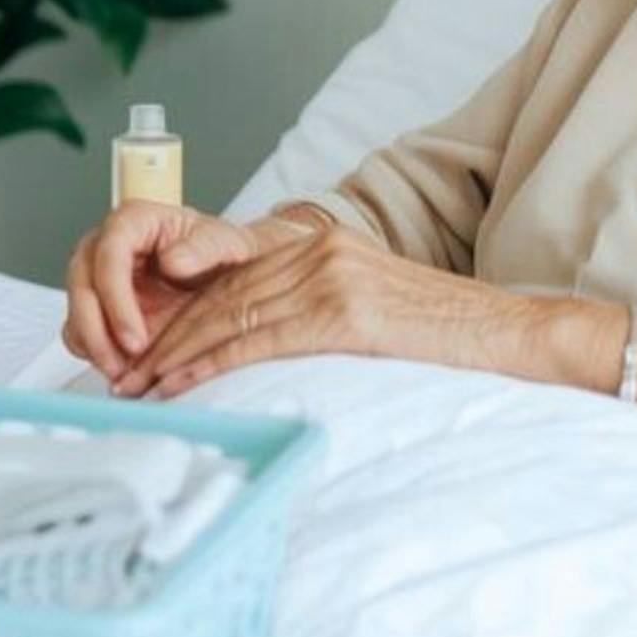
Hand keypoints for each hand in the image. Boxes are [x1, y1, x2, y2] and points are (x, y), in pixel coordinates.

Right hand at [60, 201, 285, 381]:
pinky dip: (97, 355)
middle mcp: (104, 247)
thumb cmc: (219, 251)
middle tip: (122, 366)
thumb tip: (172, 261)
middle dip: (97, 332)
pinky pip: (81, 334)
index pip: (108, 256)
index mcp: (131, 222)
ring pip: (76, 314)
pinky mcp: (98, 309)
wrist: (221, 272)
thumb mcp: (226, 243)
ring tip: (125, 375)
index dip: (116, 300)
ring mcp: (97, 279)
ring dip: (95, 348)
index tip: (135, 337)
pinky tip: (124, 371)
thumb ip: (204, 248)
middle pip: (81, 287)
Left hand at [109, 217, 513, 398]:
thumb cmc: (445, 337)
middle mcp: (318, 252)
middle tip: (126, 376)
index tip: (148, 350)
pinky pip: (258, 339)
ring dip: (175, 357)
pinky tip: (180, 387)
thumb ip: (319, 313)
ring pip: (229, 317)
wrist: (509, 333)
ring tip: (140, 390)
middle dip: (167, 338)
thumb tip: (264, 351)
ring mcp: (329, 279)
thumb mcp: (373, 310)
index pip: (233, 280)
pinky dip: (211, 366)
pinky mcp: (343, 313)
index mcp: (322, 246)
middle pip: (221, 296)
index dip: (184, 317)